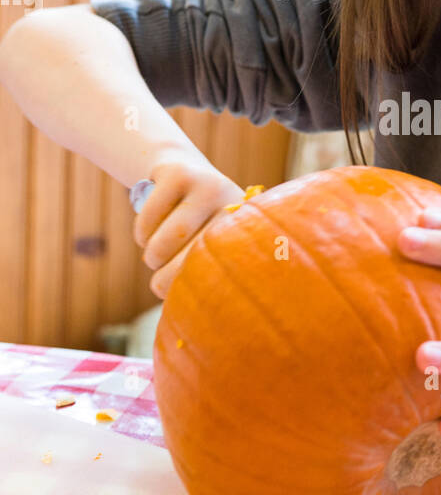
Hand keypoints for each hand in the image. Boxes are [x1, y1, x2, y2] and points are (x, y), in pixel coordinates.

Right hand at [132, 147, 245, 299]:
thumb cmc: (195, 224)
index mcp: (246, 227)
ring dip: (152, 256)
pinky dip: (141, 235)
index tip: (185, 303)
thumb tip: (192, 325)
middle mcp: (232, 203)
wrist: (179, 168)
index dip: (202, 288)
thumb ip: (208, 272)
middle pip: (195, 256)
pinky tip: (145, 236)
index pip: (225, 267)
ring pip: (167, 240)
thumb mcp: (210, 241)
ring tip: (153, 257)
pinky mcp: (178, 173)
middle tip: (157, 286)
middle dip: (167, 279)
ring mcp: (207, 184)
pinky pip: (148, 220)